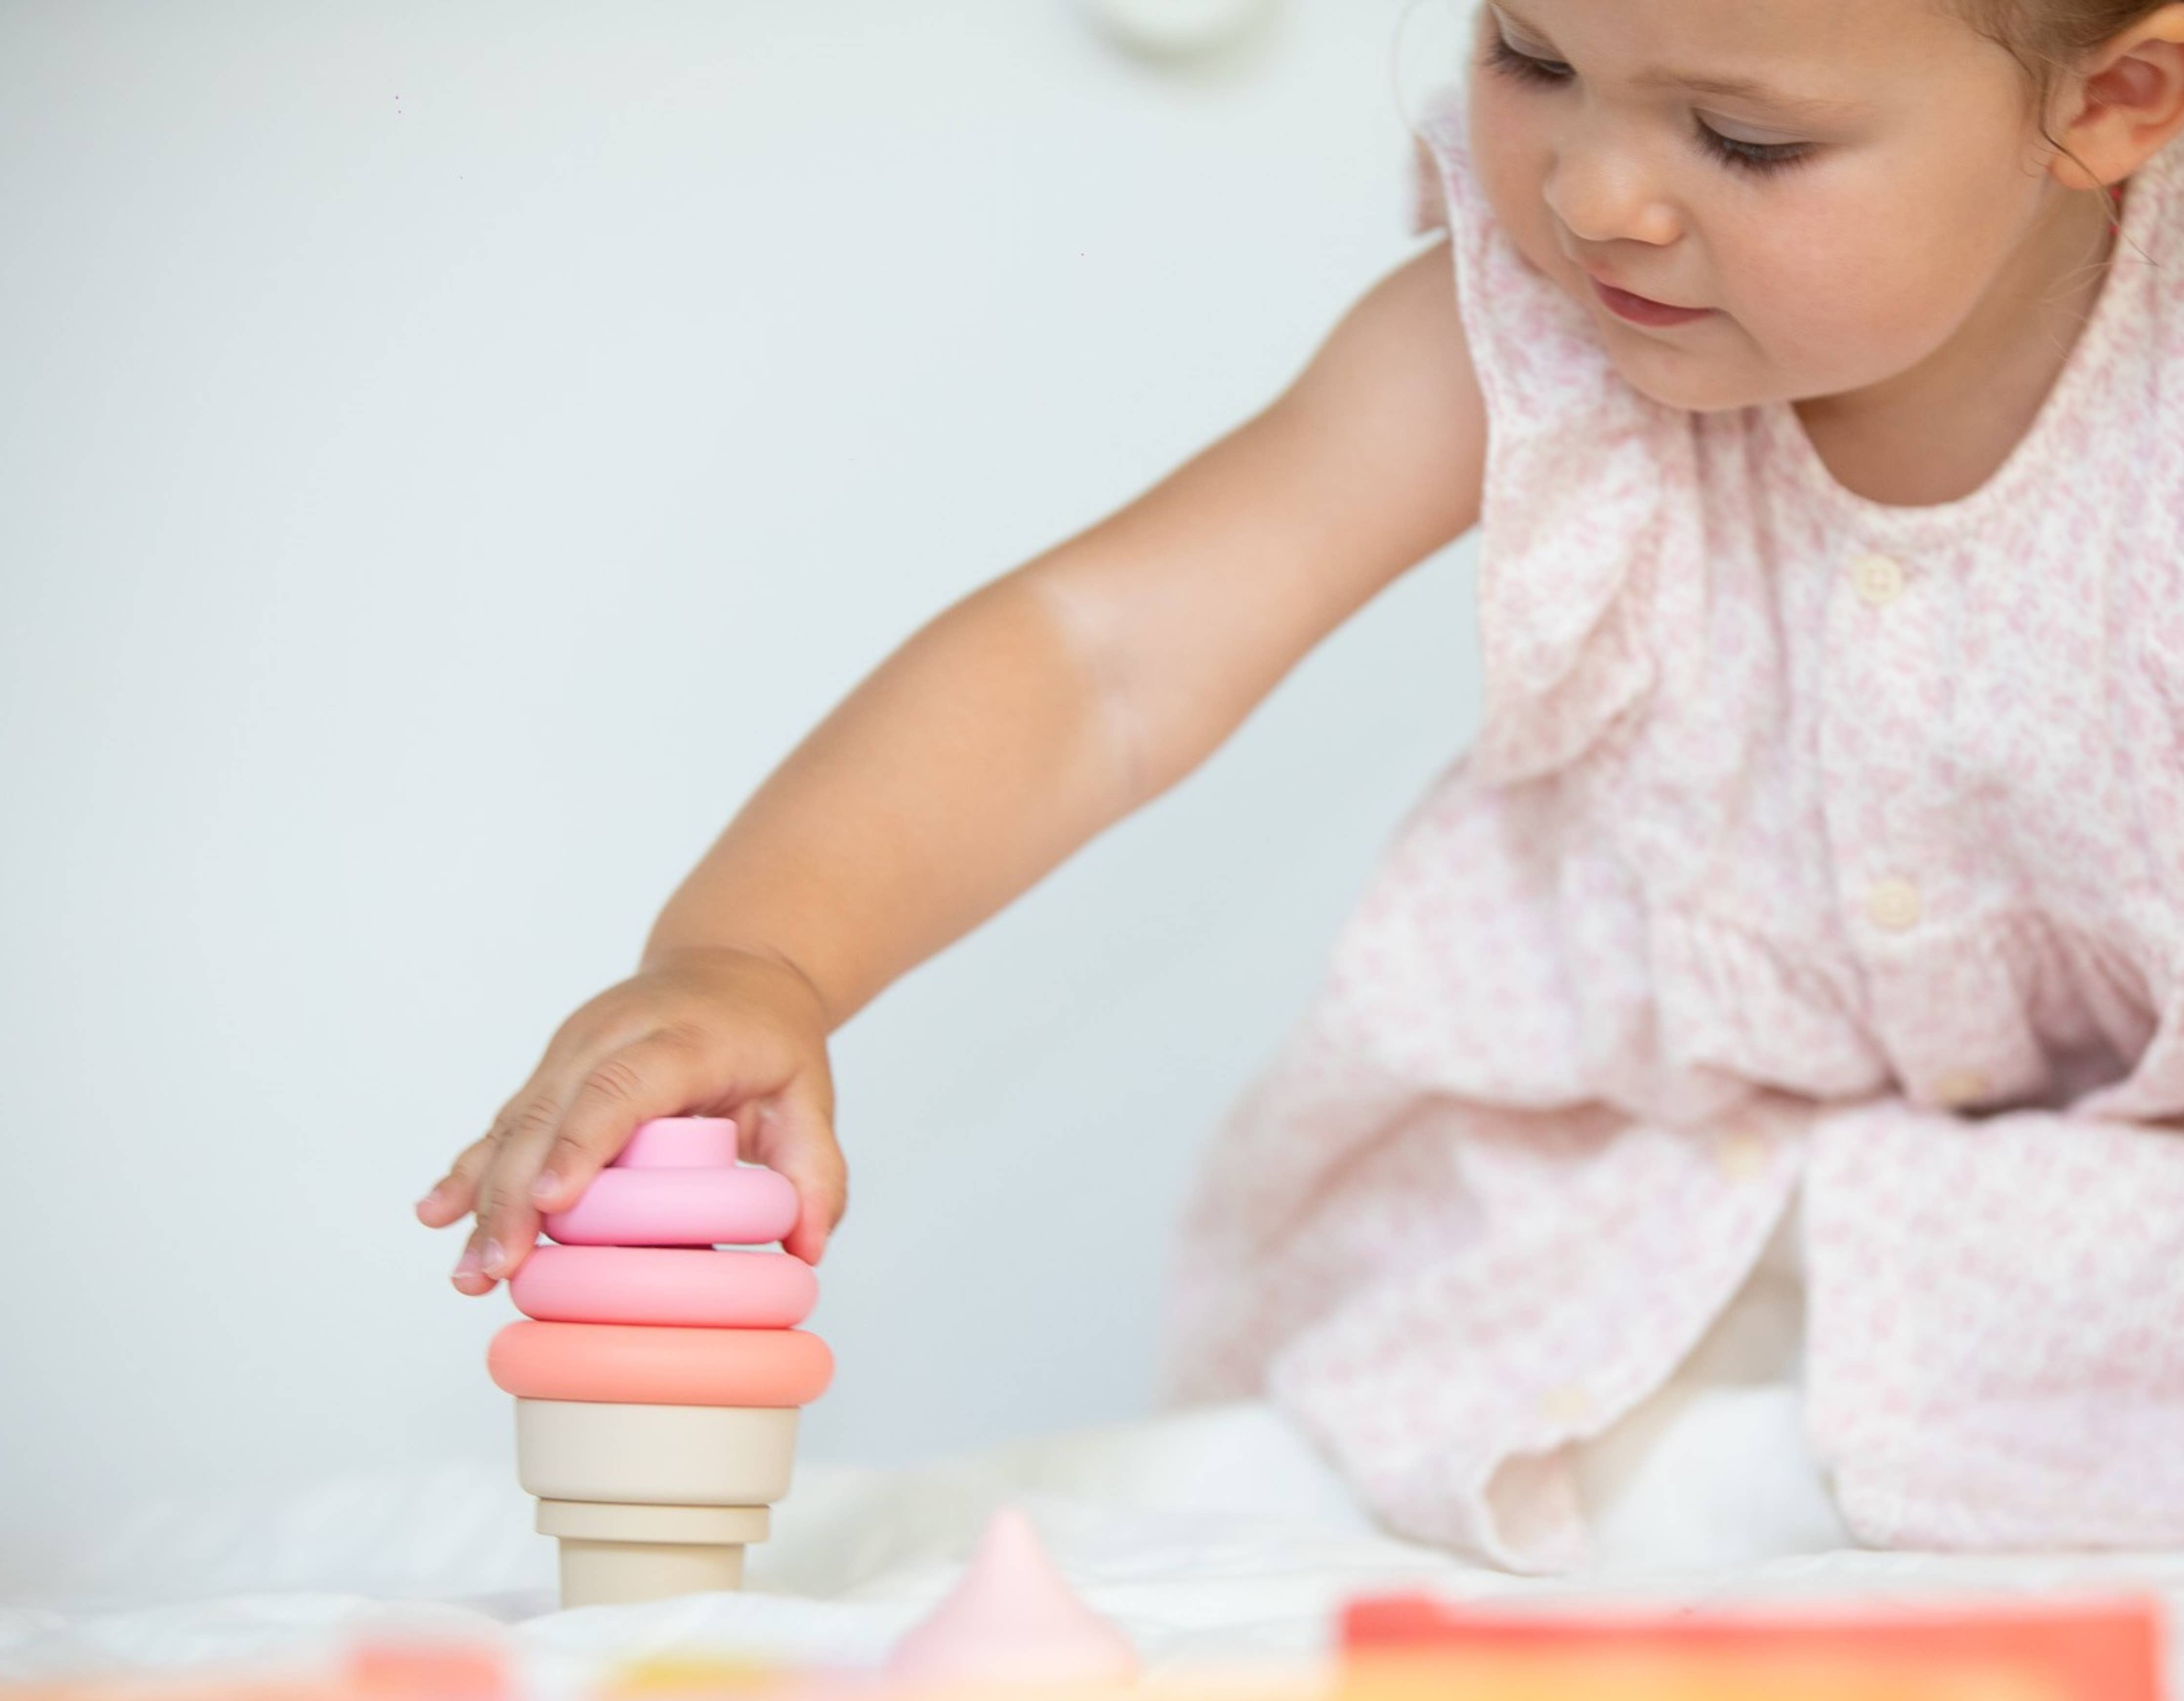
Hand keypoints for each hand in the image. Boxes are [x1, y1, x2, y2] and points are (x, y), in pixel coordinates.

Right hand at [415, 946, 844, 1292]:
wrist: (732, 966)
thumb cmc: (768, 1037)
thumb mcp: (810, 1093)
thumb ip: (817, 1167)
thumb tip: (810, 1248)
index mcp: (679, 1038)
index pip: (621, 1086)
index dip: (583, 1142)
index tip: (552, 1201)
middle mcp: (611, 1036)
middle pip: (551, 1111)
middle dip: (516, 1193)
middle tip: (499, 1268)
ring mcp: (571, 1050)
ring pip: (517, 1122)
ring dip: (484, 1195)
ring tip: (470, 1271)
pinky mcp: (551, 1071)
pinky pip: (505, 1122)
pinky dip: (470, 1168)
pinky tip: (434, 1214)